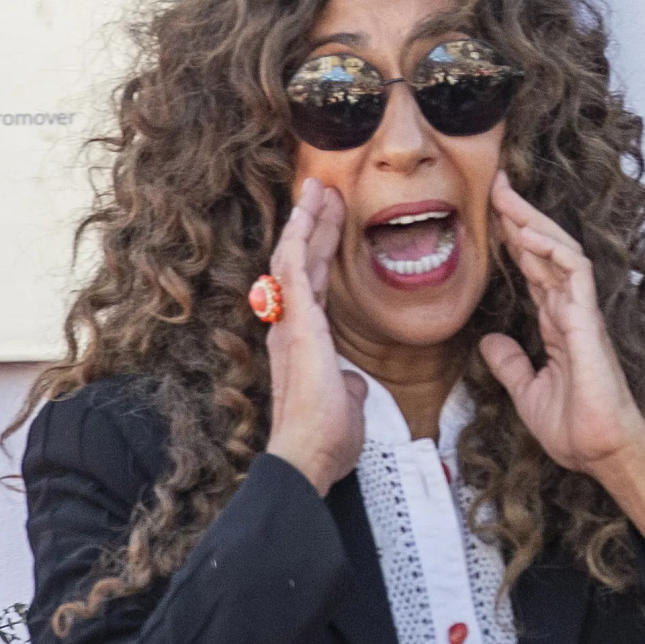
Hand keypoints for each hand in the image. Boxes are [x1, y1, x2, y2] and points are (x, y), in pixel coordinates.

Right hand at [260, 177, 366, 492]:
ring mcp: (290, 322)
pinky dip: (299, 237)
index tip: (329, 221)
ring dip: (306, 220)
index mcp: (303, 340)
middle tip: (323, 190)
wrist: (307, 456)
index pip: (313, 285)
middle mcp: (289, 325)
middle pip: (301, 262)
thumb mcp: (346, 404)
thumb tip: (355, 382)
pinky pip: (294, 269)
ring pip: (295, 257)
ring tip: (316, 187)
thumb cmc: (325, 438)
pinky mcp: (297, 323)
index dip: (321, 250)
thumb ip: (348, 384)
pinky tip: (305, 211)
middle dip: (313, 225)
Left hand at [475, 174, 644, 560]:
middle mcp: (571, 312)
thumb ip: (512, 364)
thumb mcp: (528, 392)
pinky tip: (531, 235)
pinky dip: (554, 252)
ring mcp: (583, 314)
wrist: (601, 452)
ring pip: (561, 253)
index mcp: (558, 324)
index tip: (493, 213)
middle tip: (496, 184)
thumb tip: (491, 342)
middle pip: (546, 251)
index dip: (515, 240)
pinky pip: (576, 276)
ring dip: (534, 223)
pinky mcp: (590, 324)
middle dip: (521, 216)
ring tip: (507, 197)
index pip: (535, 270)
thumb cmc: (576, 428)